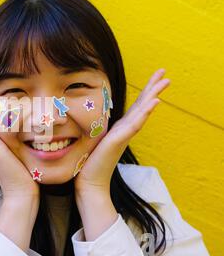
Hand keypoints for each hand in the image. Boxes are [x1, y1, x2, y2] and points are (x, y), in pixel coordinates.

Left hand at [75, 68, 169, 193]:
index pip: (135, 106)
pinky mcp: (118, 141)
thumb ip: (99, 131)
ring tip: (165, 82)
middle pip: (142, 105)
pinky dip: (145, 112)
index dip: (146, 91)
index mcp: (120, 128)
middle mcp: (125, 130)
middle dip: (153, 88)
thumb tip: (92, 121)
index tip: (155, 77)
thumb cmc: (90, 164)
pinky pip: (134, 124)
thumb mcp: (94, 140)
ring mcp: (124, 135)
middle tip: (166, 73)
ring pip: (142, 111)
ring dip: (153, 95)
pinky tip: (155, 102)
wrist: (89, 183)